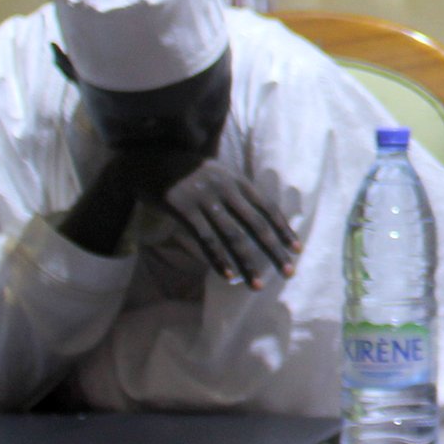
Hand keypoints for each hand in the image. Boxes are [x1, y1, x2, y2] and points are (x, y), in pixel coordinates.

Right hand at [156, 167, 300, 288]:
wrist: (146, 159)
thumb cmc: (186, 171)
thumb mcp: (217, 174)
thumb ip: (236, 192)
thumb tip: (258, 219)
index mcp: (237, 180)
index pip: (267, 208)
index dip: (283, 229)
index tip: (297, 249)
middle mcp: (225, 188)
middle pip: (256, 225)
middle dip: (274, 250)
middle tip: (289, 272)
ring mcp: (204, 199)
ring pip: (232, 236)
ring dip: (248, 263)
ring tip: (258, 284)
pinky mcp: (183, 209)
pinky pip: (205, 239)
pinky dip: (219, 259)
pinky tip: (229, 275)